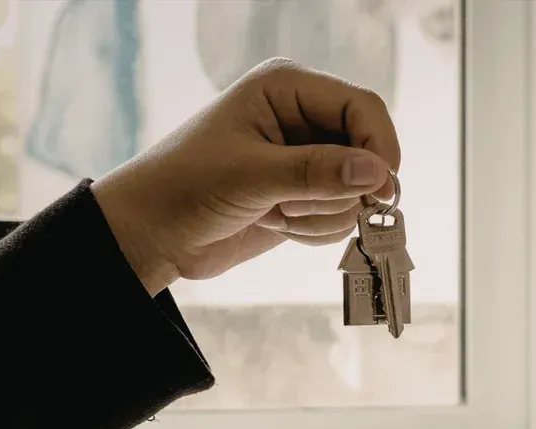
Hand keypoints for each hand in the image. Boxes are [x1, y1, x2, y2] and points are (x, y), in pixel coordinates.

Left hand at [91, 57, 401, 295]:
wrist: (152, 234)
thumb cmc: (185, 187)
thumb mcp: (252, 176)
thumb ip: (318, 172)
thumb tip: (380, 174)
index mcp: (287, 88)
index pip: (363, 107)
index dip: (380, 147)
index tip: (382, 190)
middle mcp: (302, 116)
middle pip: (367, 151)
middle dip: (342, 190)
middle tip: (299, 206)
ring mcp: (305, 156)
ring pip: (357, 190)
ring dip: (324, 214)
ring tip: (276, 214)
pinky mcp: (305, 192)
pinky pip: (342, 214)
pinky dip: (316, 229)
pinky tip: (277, 225)